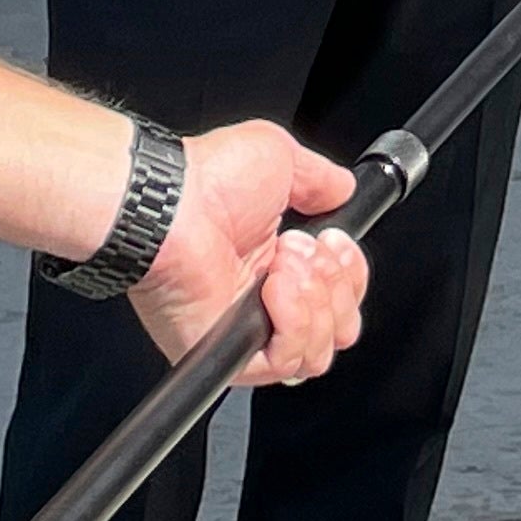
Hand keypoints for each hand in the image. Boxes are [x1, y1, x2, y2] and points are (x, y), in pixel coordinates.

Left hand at [130, 123, 368, 386]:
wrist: (172, 206)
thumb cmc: (209, 181)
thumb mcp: (281, 160)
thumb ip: (321, 179)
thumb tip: (345, 189)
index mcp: (275, 263)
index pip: (339, 296)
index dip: (349, 273)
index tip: (335, 242)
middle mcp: (262, 302)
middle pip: (338, 329)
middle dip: (336, 285)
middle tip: (302, 249)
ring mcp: (246, 331)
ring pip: (317, 352)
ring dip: (313, 299)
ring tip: (282, 264)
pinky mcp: (231, 355)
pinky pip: (285, 360)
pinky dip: (293, 319)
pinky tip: (274, 286)